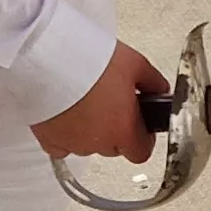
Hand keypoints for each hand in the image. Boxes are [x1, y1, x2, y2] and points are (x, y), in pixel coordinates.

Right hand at [34, 41, 167, 161]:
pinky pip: (62, 145)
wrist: (50, 58)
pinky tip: (67, 113)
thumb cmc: (92, 60)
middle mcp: (99, 143)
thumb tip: (161, 91)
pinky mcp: (49, 140)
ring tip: (87, 100)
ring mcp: (72, 144)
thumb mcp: (135, 63)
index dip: (143, 138)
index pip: (141, 152)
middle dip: (116, 130)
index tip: (141, 124)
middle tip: (111, 102)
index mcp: (124, 129)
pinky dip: (66, 133)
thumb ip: (153, 82)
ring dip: (91, 131)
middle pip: (114, 147)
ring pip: (88, 145)